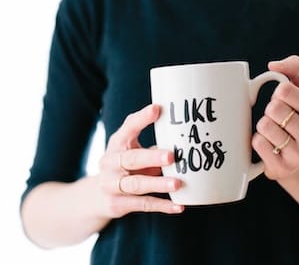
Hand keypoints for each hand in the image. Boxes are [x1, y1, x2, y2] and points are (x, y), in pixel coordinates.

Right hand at [96, 104, 183, 218]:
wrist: (96, 197)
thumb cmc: (124, 167)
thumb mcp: (132, 151)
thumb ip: (152, 145)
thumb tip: (184, 138)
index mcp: (116, 144)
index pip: (127, 128)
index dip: (141, 119)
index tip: (157, 109)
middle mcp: (110, 163)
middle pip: (131, 159)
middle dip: (152, 157)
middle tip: (171, 156)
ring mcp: (111, 185)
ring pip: (136, 184)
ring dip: (158, 184)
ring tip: (177, 184)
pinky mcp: (117, 204)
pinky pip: (142, 205)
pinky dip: (162, 206)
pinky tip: (179, 206)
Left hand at [252, 55, 298, 179]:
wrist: (296, 158)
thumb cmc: (297, 117)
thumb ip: (294, 68)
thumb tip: (273, 66)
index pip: (285, 91)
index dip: (278, 93)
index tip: (284, 101)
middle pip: (273, 109)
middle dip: (270, 110)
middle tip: (278, 119)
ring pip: (264, 126)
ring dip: (263, 126)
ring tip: (274, 132)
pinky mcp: (282, 169)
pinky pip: (258, 143)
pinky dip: (257, 140)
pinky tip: (268, 145)